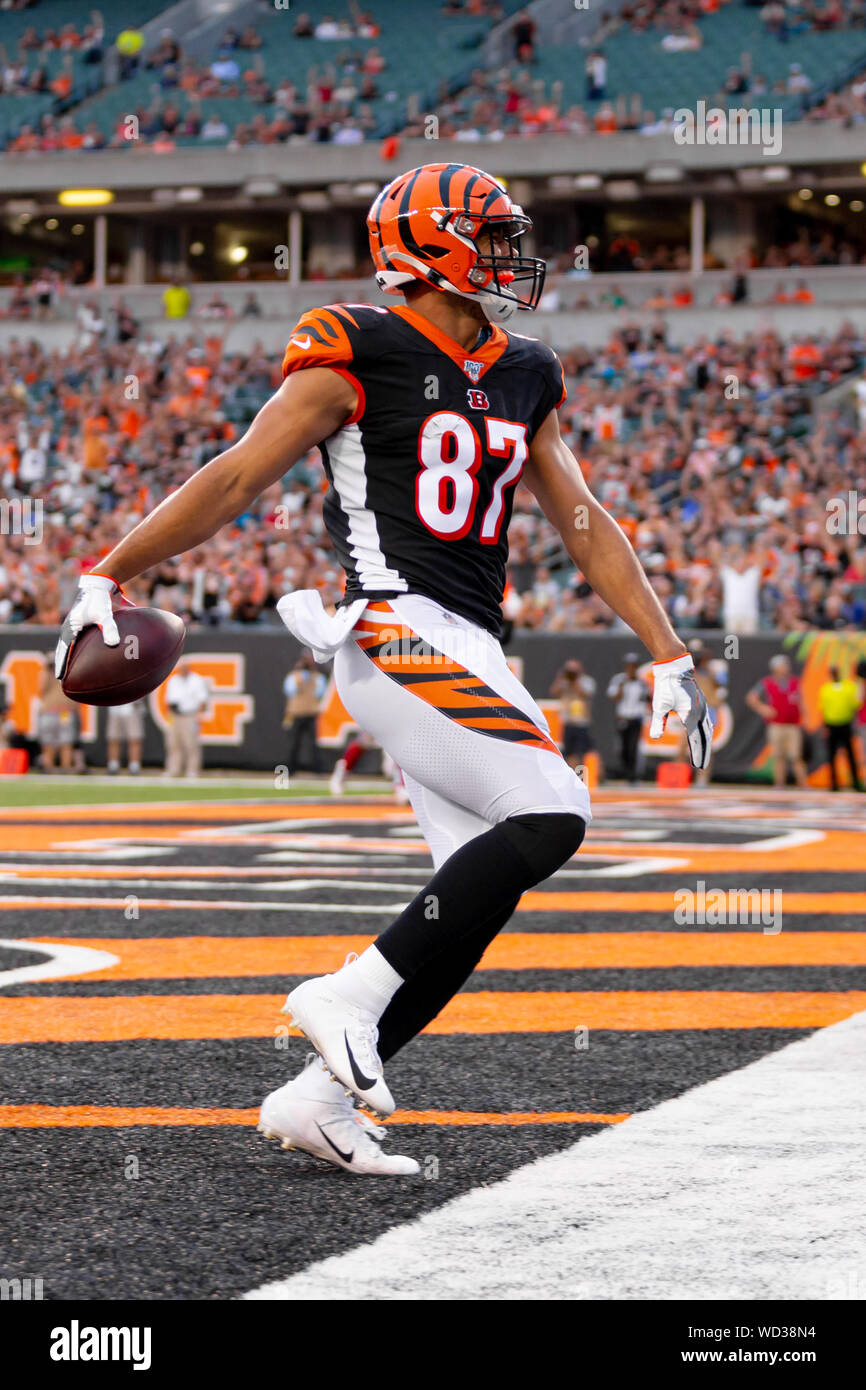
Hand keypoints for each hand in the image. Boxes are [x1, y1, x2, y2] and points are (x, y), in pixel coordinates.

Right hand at [54, 573, 119, 679]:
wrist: (101, 584)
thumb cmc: (100, 599)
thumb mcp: (105, 613)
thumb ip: (109, 628)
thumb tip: (114, 644)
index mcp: (71, 627)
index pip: (64, 650)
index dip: (62, 664)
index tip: (59, 677)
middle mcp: (71, 627)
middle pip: (64, 649)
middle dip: (63, 663)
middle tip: (63, 678)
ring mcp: (77, 626)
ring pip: (71, 645)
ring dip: (71, 656)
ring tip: (73, 670)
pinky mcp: (85, 623)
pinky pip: (81, 640)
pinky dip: (82, 649)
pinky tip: (92, 657)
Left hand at [650, 653, 713, 769]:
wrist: (676, 669)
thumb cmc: (666, 687)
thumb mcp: (659, 705)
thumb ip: (658, 722)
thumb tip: (655, 737)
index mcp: (691, 715)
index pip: (695, 740)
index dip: (696, 754)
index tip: (696, 766)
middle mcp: (700, 713)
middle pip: (704, 738)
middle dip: (703, 753)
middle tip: (700, 766)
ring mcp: (703, 708)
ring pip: (708, 730)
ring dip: (706, 744)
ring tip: (703, 755)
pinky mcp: (702, 704)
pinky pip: (707, 722)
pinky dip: (707, 733)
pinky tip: (705, 737)